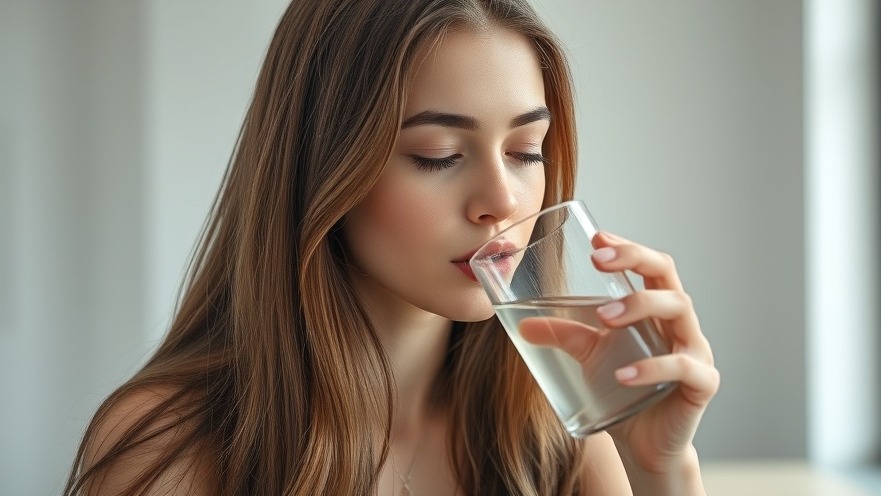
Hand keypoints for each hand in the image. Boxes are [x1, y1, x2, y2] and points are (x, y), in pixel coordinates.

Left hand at [520, 231, 718, 477]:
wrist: (645, 443)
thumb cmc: (623, 391)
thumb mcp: (590, 357)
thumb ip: (564, 336)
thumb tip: (522, 325)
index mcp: (657, 310)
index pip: (651, 266)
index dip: (628, 248)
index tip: (597, 237)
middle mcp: (680, 323)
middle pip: (668, 276)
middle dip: (635, 259)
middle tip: (598, 261)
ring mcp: (696, 350)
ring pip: (680, 309)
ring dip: (640, 305)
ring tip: (605, 317)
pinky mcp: (702, 383)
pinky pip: (683, 367)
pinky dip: (652, 367)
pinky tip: (623, 375)